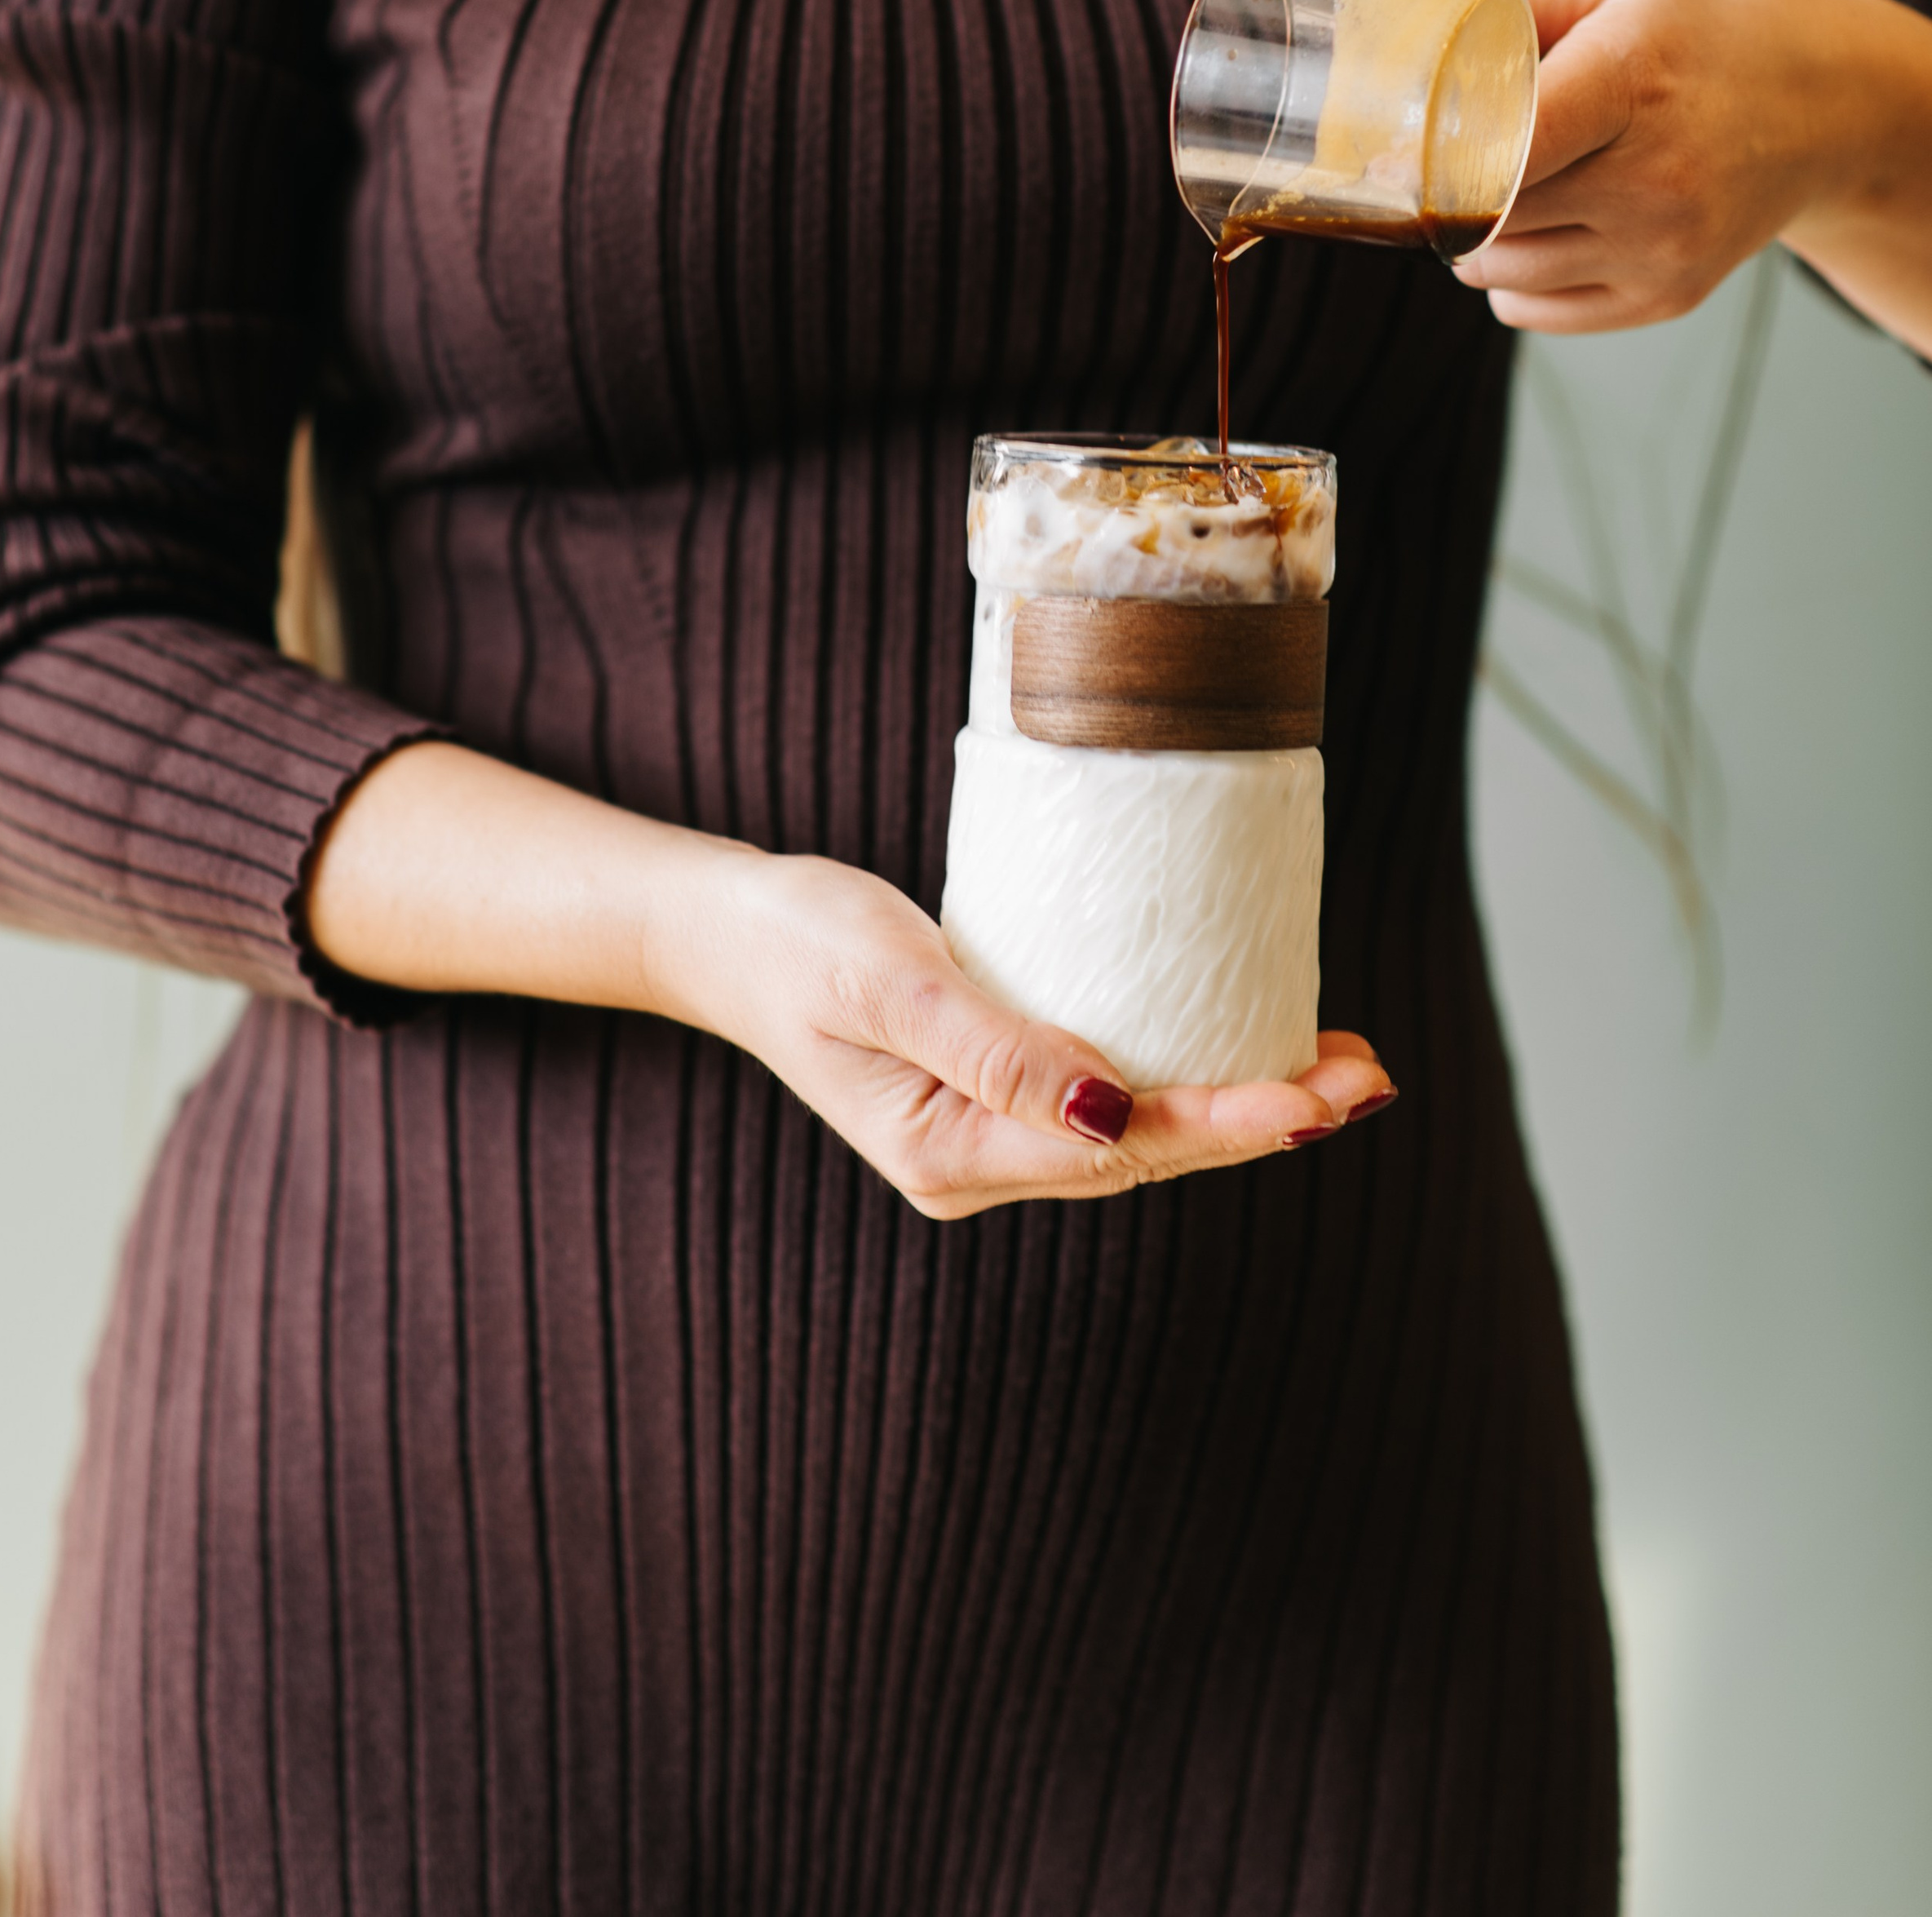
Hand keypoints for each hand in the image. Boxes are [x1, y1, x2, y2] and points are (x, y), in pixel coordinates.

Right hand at [654, 851, 1392, 1220]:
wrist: (725, 932)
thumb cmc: (797, 938)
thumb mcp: (888, 978)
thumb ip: (991, 1044)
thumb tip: (1110, 1110)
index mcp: (949, 1151)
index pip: (1122, 1149)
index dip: (1227, 1122)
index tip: (1316, 1098)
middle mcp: (979, 1162)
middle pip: (1150, 1155)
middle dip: (1263, 1118)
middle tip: (1368, 1076)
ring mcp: (990, 1134)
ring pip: (1142, 1135)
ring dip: (1241, 1103)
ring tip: (1342, 1065)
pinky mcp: (998, 1092)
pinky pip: (1114, 1099)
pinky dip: (1188, 1077)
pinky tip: (1245, 1044)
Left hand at [1454, 0, 1931, 349]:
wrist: (1838, 105)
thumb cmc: (1723, 25)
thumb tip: (1416, 28)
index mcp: (1635, 80)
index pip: (1508, 149)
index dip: (1434, 163)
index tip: (1397, 159)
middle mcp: (1654, 177)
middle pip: (1491, 216)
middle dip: (1447, 195)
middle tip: (1440, 162)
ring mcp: (1663, 246)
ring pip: (1502, 271)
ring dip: (1474, 239)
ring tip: (1499, 190)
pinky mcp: (1667, 295)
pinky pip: (1535, 311)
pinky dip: (1510, 280)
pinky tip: (1536, 230)